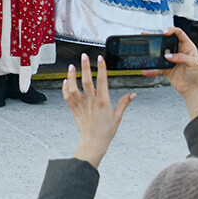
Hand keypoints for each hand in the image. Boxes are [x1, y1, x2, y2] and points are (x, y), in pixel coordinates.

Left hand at [64, 53, 134, 167]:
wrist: (93, 142)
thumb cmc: (106, 131)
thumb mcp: (118, 116)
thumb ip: (124, 103)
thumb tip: (132, 95)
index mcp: (103, 101)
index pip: (102, 80)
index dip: (101, 68)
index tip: (100, 58)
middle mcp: (91, 101)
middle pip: (86, 80)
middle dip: (85, 66)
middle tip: (84, 56)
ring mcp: (81, 105)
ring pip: (73, 87)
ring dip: (71, 76)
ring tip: (71, 67)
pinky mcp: (74, 109)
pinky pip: (67, 97)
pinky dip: (65, 88)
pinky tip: (65, 81)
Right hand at [152, 27, 197, 118]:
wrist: (193, 89)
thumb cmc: (197, 75)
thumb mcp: (194, 63)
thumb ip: (182, 57)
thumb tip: (169, 56)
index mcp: (187, 46)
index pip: (179, 34)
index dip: (172, 30)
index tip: (165, 32)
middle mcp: (178, 51)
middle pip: (166, 41)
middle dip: (158, 38)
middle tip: (151, 37)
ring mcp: (171, 59)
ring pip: (160, 53)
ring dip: (152, 52)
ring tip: (146, 49)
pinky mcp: (166, 68)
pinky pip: (157, 67)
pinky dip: (151, 69)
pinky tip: (147, 70)